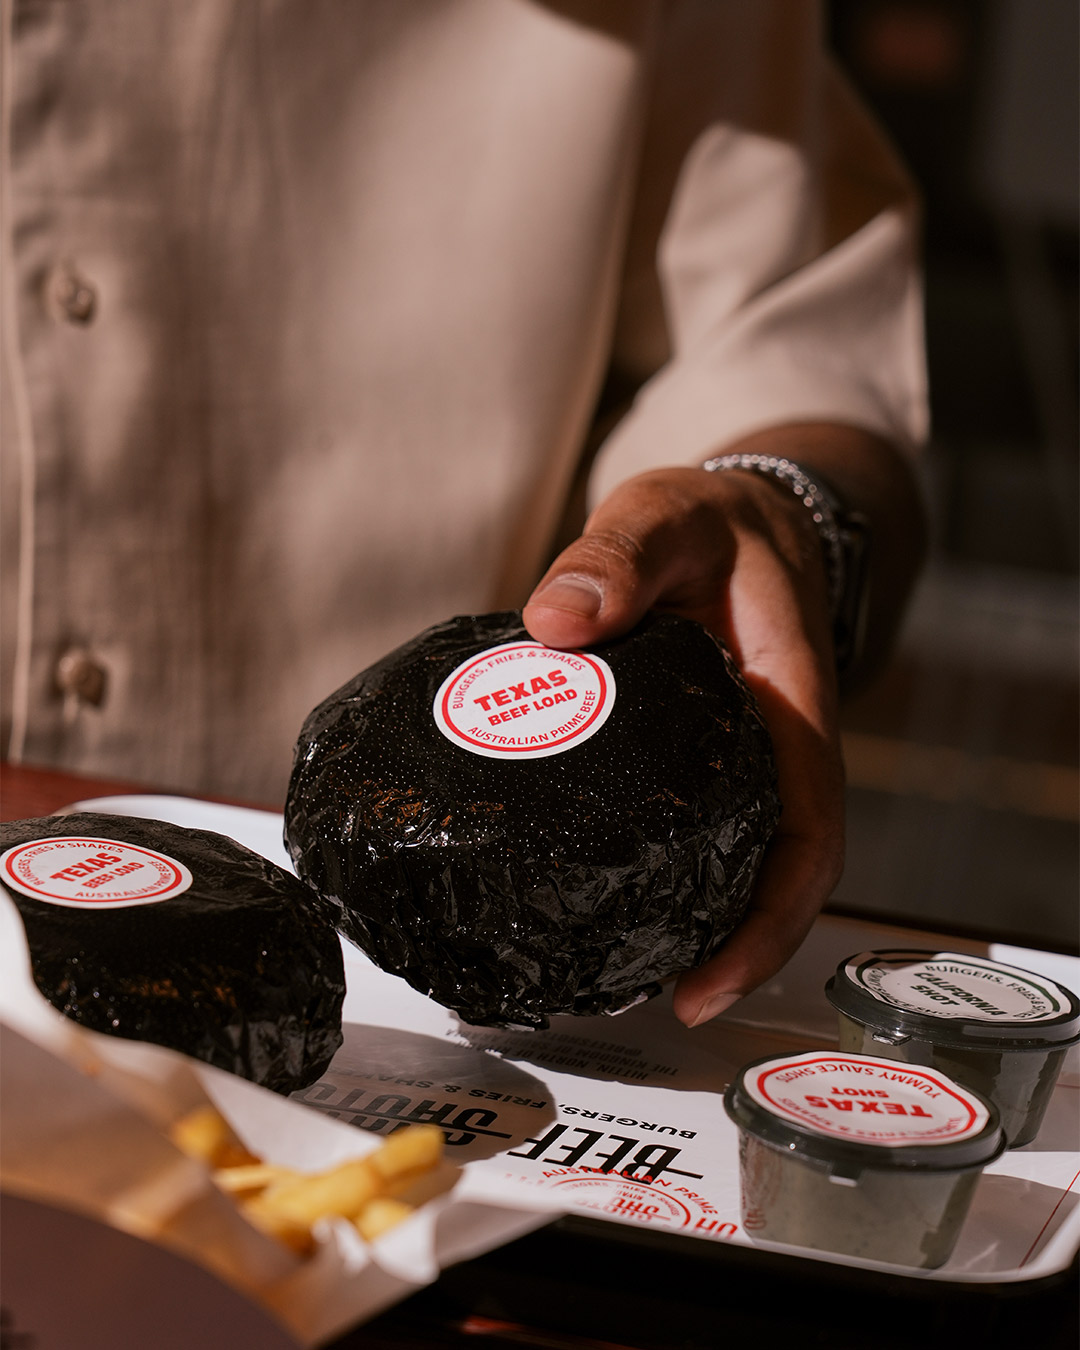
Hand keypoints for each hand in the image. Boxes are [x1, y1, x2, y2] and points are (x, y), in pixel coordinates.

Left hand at [522, 457, 845, 1026]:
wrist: (742, 519)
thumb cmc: (720, 523)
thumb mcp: (670, 515)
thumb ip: (618, 556)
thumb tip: (555, 620)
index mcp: (789, 704)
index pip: (806, 835)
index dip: (770, 922)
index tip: (711, 985)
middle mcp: (774, 748)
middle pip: (778, 875)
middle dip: (734, 952)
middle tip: (655, 1002)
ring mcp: (741, 761)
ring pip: (740, 862)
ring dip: (703, 926)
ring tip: (625, 978)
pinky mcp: (702, 759)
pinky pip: (700, 829)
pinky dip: (668, 875)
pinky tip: (610, 898)